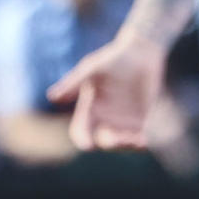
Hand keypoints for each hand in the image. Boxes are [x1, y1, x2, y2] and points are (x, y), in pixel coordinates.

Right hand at [46, 31, 165, 151]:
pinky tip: (146, 140)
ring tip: (137, 141)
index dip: (82, 139)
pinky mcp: (143, 123)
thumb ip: (73, 83)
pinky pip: (142, 138)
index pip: (80, 131)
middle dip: (110, 143)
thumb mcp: (91, 69)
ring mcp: (124, 124)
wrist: (141, 53)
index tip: (87, 144)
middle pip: (104, 141)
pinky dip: (143, 142)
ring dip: (129, 145)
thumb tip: (52, 97)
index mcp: (88, 111)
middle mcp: (105, 122)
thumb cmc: (112, 59)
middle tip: (115, 140)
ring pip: (124, 143)